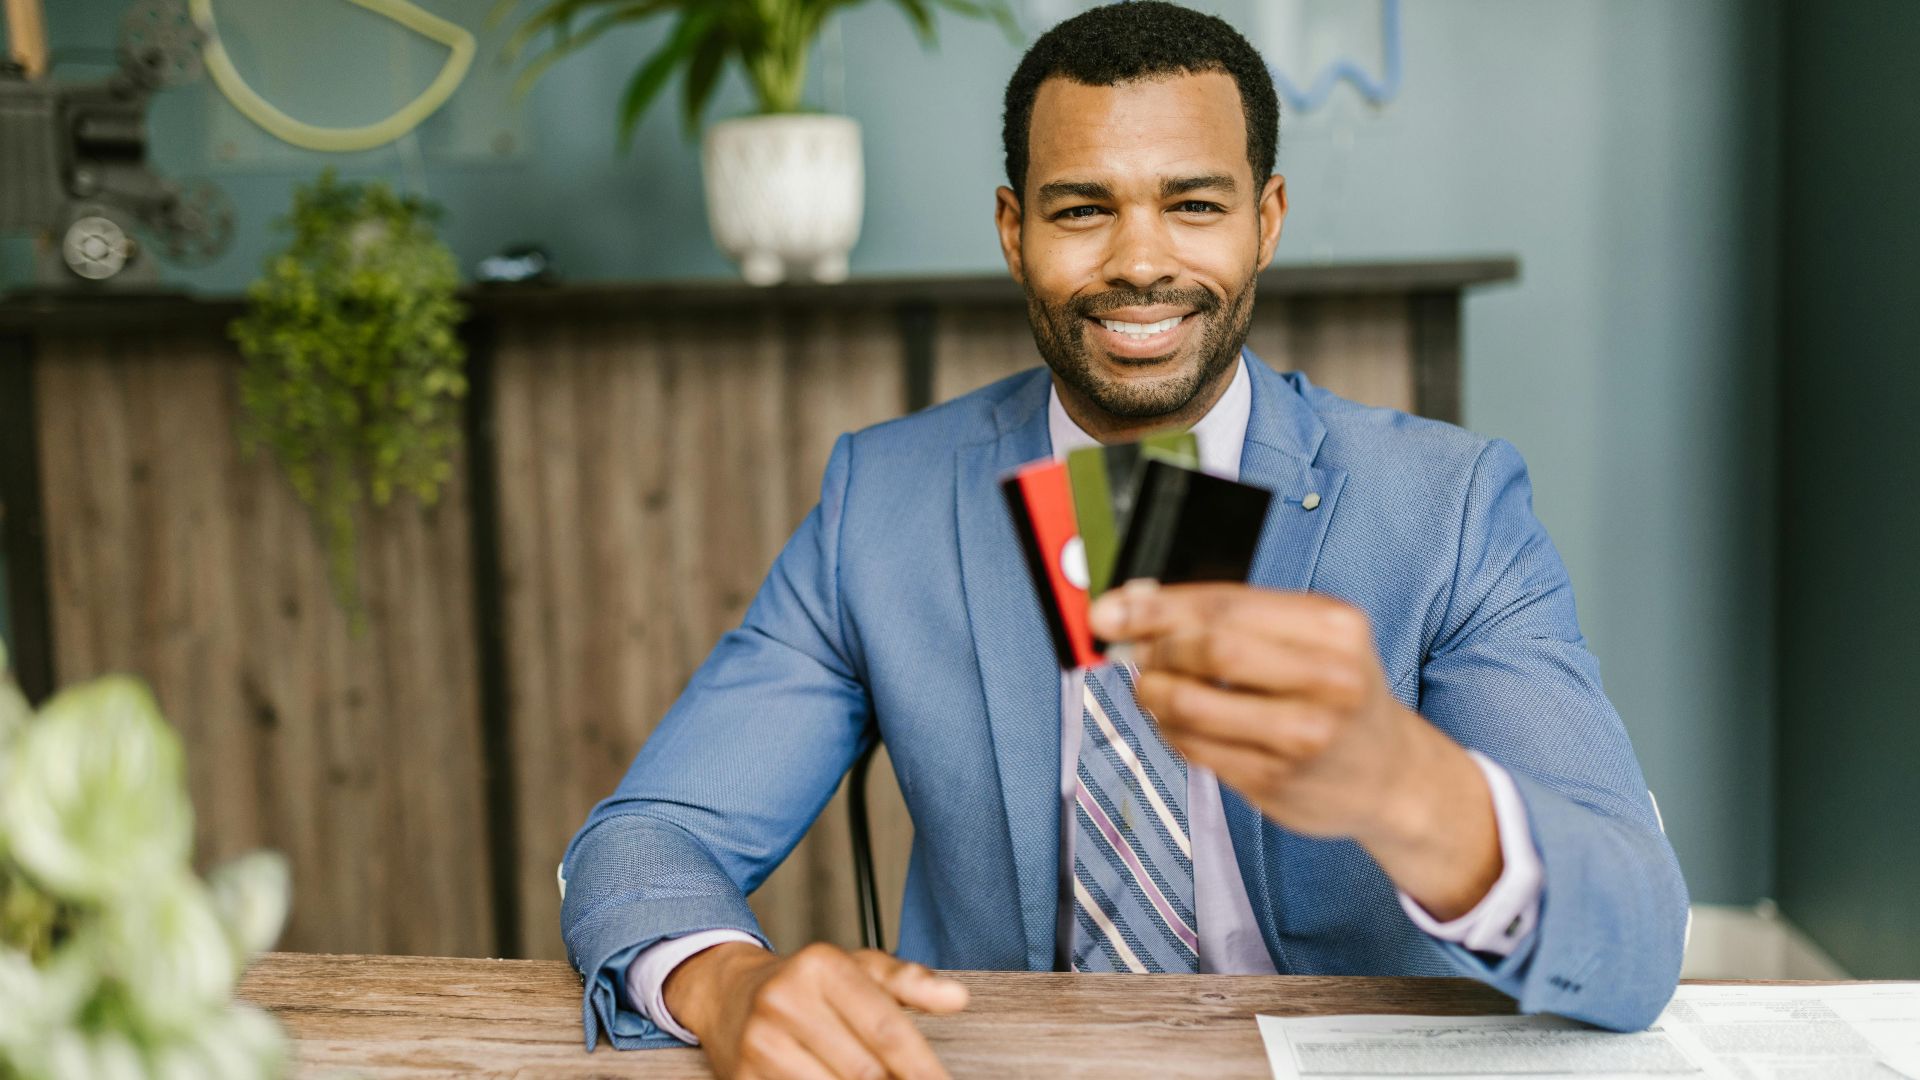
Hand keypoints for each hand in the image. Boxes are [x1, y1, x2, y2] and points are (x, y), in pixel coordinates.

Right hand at [663, 940, 967, 1079]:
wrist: (727, 994)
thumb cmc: (808, 985)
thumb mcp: (859, 969)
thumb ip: (909, 982)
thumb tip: (957, 998)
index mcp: (820, 967)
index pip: (886, 1028)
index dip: (922, 1067)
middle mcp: (785, 1000)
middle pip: (864, 1071)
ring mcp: (759, 1043)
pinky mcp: (741, 1077)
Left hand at [1088, 580, 1501, 919]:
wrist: (1391, 774)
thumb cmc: (1337, 695)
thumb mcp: (1310, 639)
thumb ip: (1232, 618)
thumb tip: (1135, 606)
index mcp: (1334, 627)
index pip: (1226, 602)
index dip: (1156, 605)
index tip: (1110, 611)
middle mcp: (1328, 679)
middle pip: (1211, 649)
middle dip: (1156, 649)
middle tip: (1135, 654)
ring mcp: (1304, 736)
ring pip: (1192, 704)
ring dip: (1151, 694)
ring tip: (1151, 690)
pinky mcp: (1277, 781)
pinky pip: (1196, 749)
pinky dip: (1171, 731)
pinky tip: (1181, 724)